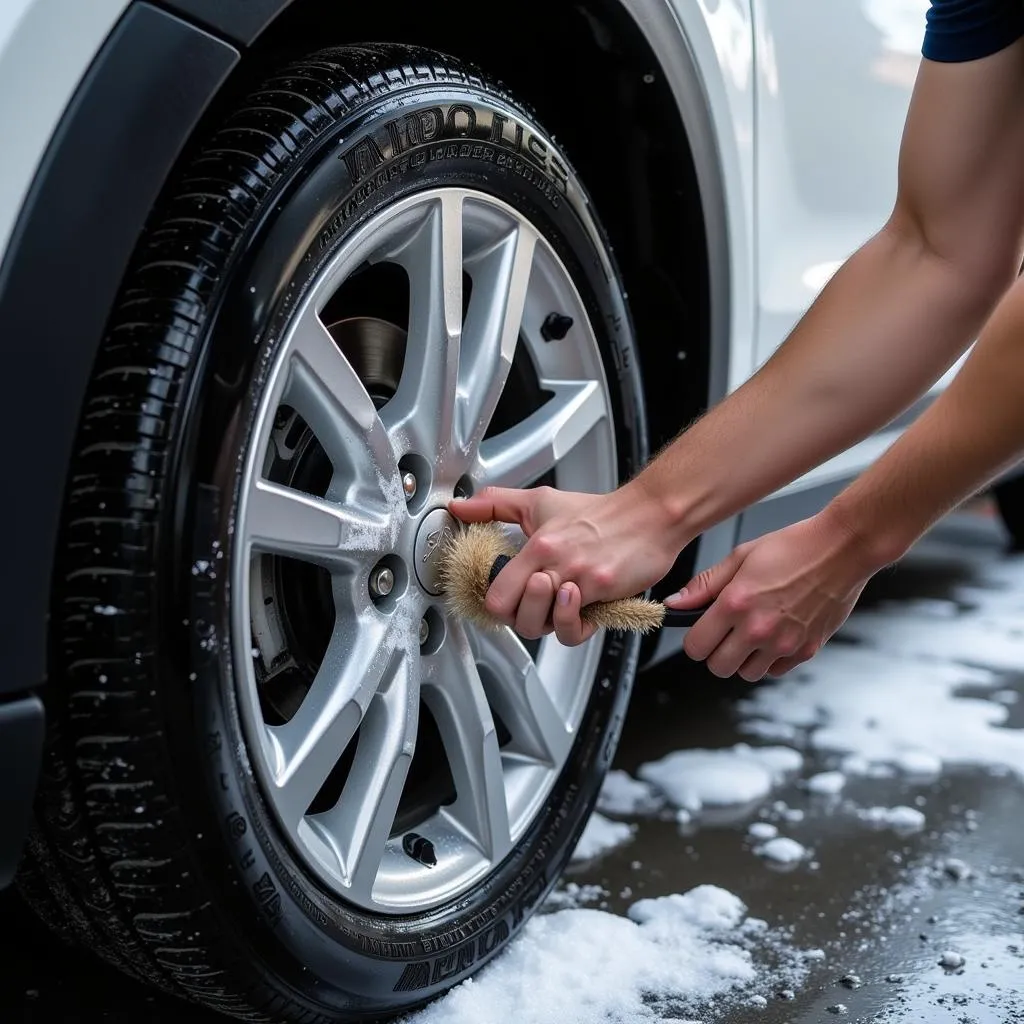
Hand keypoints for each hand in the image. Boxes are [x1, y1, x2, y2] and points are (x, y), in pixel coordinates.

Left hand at [448, 484, 685, 644]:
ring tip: (559, 596)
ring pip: (545, 625)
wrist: (650, 514)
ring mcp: (581, 579)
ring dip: (549, 617)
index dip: (499, 603)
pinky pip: (577, 628)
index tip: (510, 596)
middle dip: (520, 614)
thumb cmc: (599, 513)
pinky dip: (573, 623)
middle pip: (515, 615)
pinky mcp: (604, 590)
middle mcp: (556, 563)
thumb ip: (497, 504)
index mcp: (537, 545)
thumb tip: (461, 506)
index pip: (496, 594)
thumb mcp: (541, 501)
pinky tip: (576, 605)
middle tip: (534, 600)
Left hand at [665, 510, 876, 680]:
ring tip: (752, 633)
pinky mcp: (807, 650)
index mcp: (736, 604)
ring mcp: (784, 643)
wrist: (842, 549)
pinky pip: (776, 671)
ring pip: (747, 674)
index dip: (695, 640)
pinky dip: (771, 660)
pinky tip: (774, 636)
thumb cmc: (794, 547)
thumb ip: (704, 585)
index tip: (701, 631)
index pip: (696, 647)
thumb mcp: (740, 556)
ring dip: (744, 659)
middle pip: (719, 667)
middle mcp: (758, 629)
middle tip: (725, 634)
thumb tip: (676, 603)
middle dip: (716, 653)